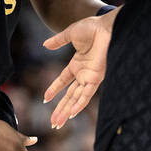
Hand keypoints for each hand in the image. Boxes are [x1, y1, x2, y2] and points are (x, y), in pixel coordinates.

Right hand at [42, 8, 116, 128]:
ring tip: (57, 123)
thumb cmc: (92, 28)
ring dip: (66, 111)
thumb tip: (44, 45)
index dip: (54, 89)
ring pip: (76, 99)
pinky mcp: (96, 78)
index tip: (45, 98)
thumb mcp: (70, 34)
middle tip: (53, 121)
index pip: (63, 80)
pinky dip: (79, 104)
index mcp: (77, 64)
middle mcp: (83, 74)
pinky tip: (71, 114)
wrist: (106, 27)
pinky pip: (86, 95)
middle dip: (60, 108)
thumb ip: (58, 41)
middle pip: (69, 95)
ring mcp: (89, 77)